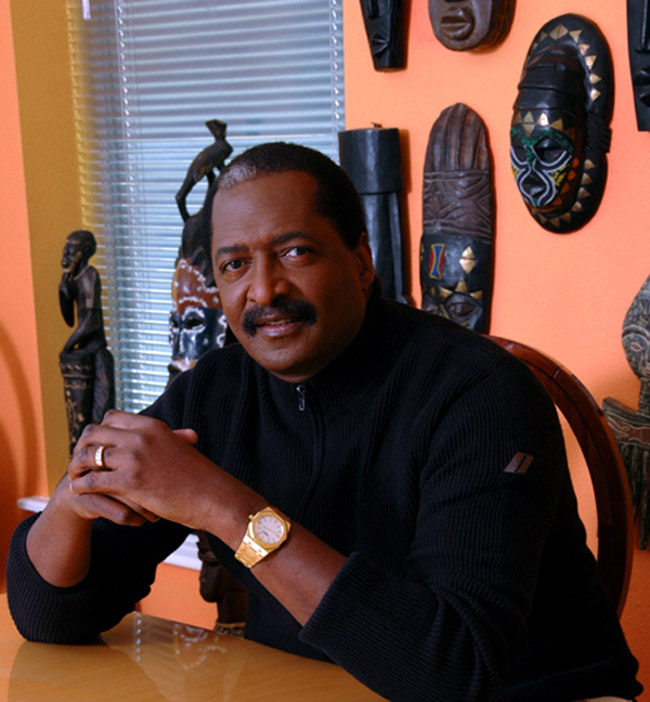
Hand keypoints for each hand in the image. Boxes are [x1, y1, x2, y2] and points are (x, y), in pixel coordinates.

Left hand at [68, 409, 221, 529]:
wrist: (212, 496)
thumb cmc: (200, 475)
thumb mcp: (181, 446)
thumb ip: (170, 437)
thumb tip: (176, 435)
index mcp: (152, 425)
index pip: (111, 417)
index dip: (99, 430)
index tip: (96, 443)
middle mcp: (140, 436)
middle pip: (94, 432)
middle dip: (82, 445)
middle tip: (79, 460)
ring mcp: (134, 458)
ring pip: (89, 455)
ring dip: (77, 465)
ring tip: (74, 476)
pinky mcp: (130, 481)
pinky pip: (93, 480)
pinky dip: (82, 485)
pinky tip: (79, 491)